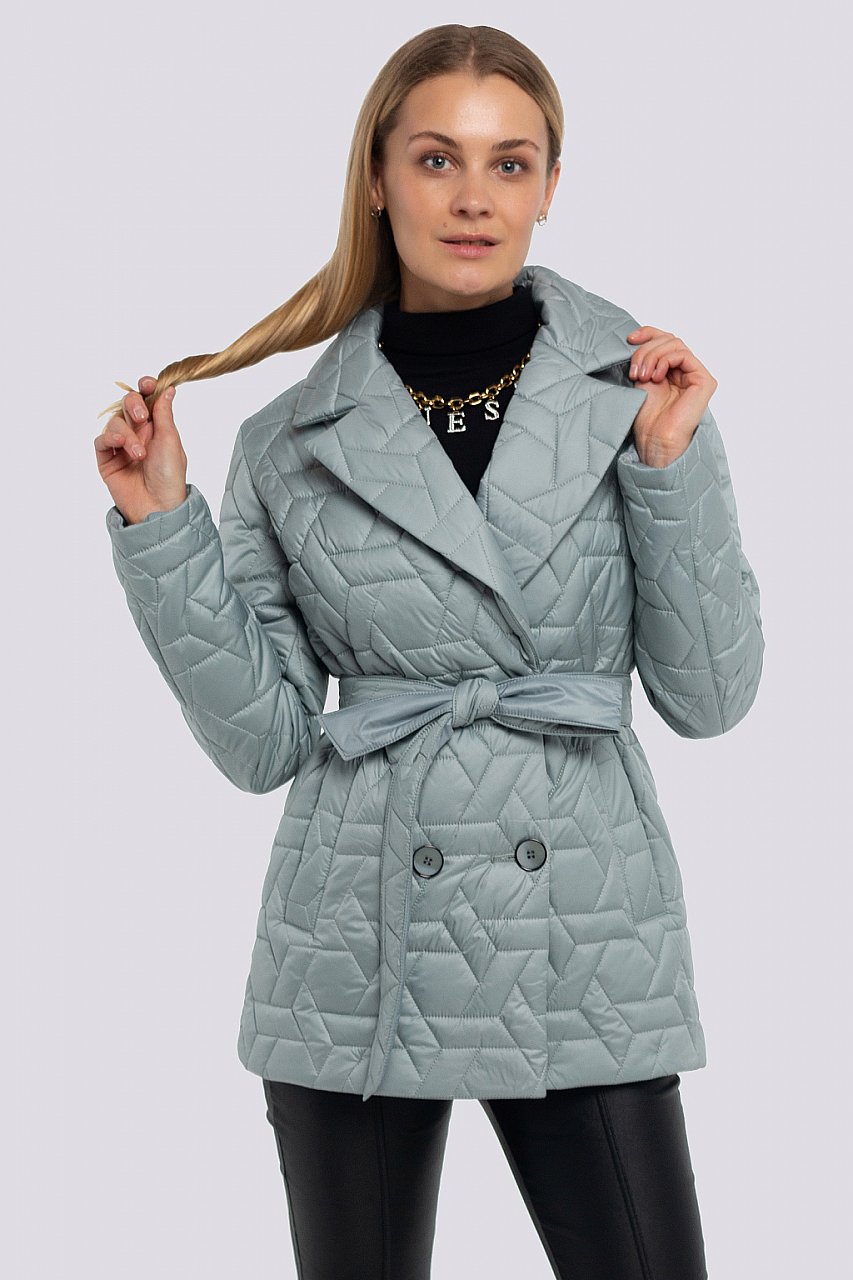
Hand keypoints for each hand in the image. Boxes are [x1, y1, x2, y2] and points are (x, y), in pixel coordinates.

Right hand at [94, 376, 187, 522]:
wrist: (158, 506)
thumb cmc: (170, 476)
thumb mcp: (170, 440)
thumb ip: (164, 413)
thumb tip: (168, 389)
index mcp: (157, 428)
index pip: (147, 400)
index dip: (145, 388)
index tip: (147, 384)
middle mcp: (138, 434)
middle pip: (128, 405)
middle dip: (133, 405)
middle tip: (142, 417)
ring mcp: (121, 447)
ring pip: (114, 423)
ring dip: (126, 434)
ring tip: (139, 453)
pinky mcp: (107, 460)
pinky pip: (101, 441)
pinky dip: (110, 439)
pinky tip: (122, 448)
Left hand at [625, 327, 717, 466]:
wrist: (655, 439)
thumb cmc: (648, 417)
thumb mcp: (641, 379)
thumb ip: (645, 358)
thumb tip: (637, 337)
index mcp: (672, 370)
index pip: (664, 339)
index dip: (647, 333)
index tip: (630, 338)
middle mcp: (687, 371)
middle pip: (668, 339)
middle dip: (646, 350)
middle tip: (635, 370)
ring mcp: (697, 375)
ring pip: (675, 344)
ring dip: (653, 355)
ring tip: (643, 375)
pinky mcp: (704, 380)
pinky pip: (684, 355)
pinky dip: (665, 360)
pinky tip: (656, 376)